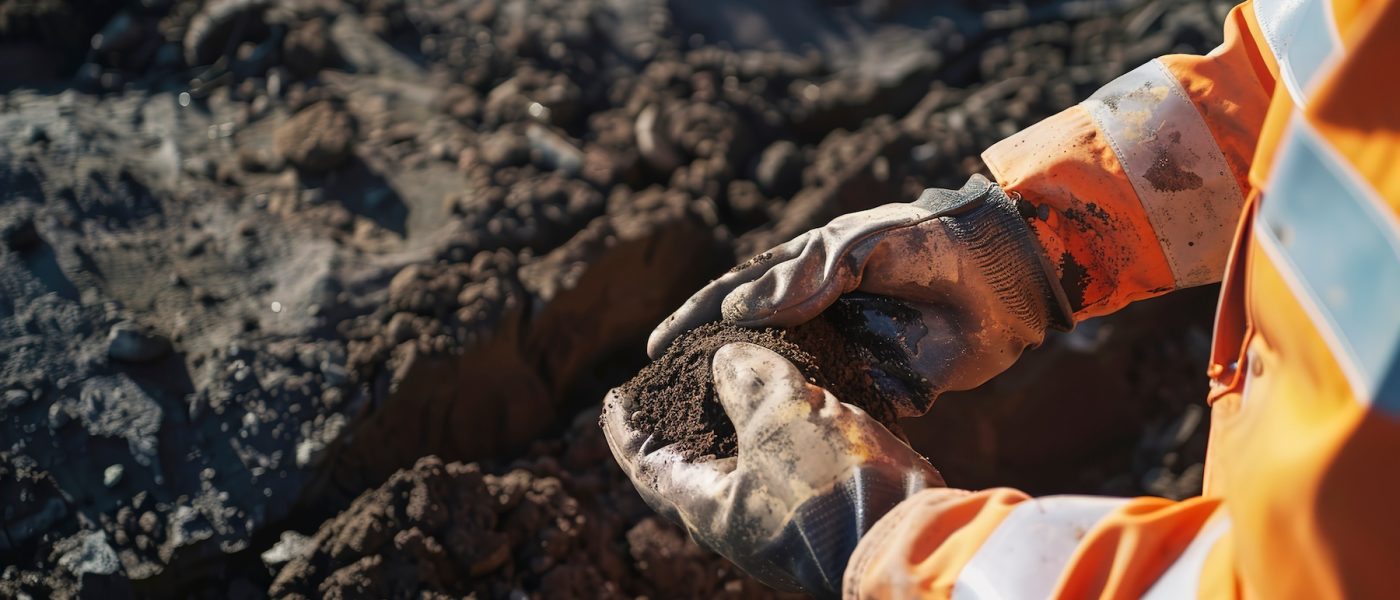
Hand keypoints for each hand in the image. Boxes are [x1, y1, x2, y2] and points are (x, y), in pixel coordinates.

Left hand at [601, 342, 941, 598]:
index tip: (614, 397)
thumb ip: (746, 379)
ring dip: (743, 421)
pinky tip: (806, 399)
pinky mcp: (831, 511)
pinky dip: (789, 428)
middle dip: (685, 422)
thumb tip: (728, 359)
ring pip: (752, 461)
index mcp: (710, 508)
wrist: (915, 539)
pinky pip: (796, 462)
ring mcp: (788, 521)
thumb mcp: (779, 416)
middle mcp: (742, 521)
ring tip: (746, 378)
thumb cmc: (833, 487)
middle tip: (681, 382)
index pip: (647, 464)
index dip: (626, 427)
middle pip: (696, 465)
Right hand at [647, 175, 1070, 413]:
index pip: (737, 297)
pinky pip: (841, 411)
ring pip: (792, 384)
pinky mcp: (886, 386)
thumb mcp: (861, 245)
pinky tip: (782, 453)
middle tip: (672, 405)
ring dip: (757, 407)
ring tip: (712, 437)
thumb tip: (738, 310)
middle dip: (714, 372)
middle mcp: (820, 315)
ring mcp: (851, 352)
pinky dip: (814, 428)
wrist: (1009, 274)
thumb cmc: (932, 242)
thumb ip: (804, 275)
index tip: (656, 349)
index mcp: (806, 273)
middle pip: (755, 347)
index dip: (694, 321)